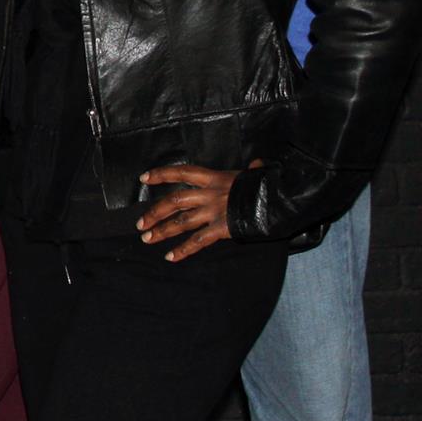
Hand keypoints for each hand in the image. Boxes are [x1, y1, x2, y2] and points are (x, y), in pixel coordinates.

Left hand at [136, 161, 258, 260]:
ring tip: (146, 238)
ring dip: (162, 231)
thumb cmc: (268, 186)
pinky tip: (170, 257)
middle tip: (140, 223)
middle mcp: (210, 194)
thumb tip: (256, 164)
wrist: (281, 200)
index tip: (144, 178)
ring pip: (181, 222)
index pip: (182, 172)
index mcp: (215, 178)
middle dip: (154, 212)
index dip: (162, 174)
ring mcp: (214, 211)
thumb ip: (251, 170)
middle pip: (174, 201)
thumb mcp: (255, 174)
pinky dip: (183, 250)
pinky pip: (198, 241)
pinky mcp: (222, 228)